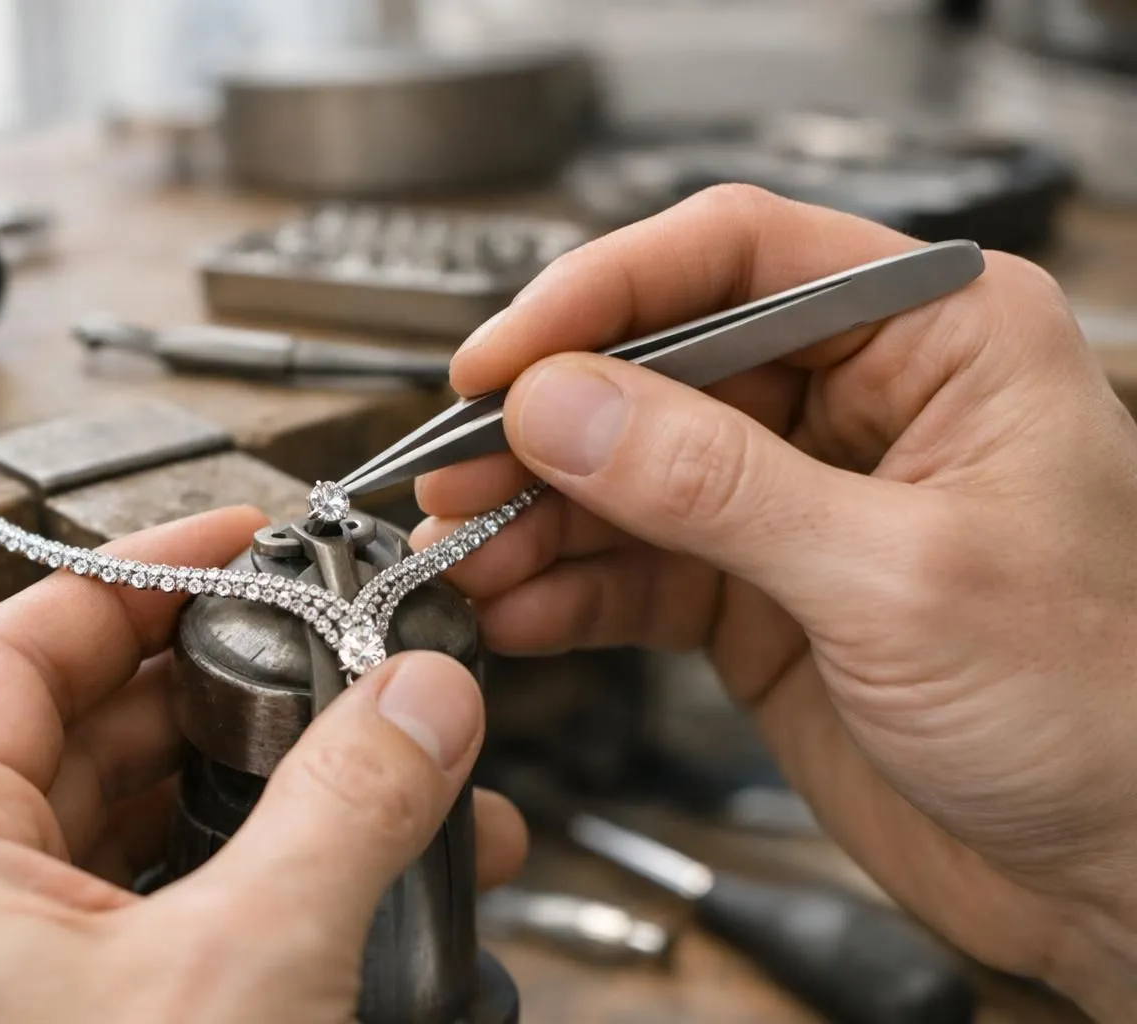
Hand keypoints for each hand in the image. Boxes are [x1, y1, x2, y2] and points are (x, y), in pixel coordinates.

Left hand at [0, 508, 525, 1023]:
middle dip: (247, 693)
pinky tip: (358, 885)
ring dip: (269, 796)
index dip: (146, 569)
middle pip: (97, 730)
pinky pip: (150, 919)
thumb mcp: (248, 973)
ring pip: (136, 830)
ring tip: (395, 778)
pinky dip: (250, 885)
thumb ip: (350, 807)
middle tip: (347, 660)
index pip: (28, 637)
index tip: (243, 537)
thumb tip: (423, 696)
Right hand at [414, 186, 1136, 1019]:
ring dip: (539, 514)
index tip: (505, 357)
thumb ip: (717, 485)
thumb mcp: (898, 578)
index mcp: (938, 337)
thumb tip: (566, 407)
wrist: (1118, 873)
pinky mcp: (756, 592)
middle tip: (460, 468)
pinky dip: (568, 588)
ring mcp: (796, 500)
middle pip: (659, 365)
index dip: (603, 294)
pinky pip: (634, 566)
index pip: (737, 257)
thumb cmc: (1106, 708)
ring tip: (471, 551)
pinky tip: (521, 607)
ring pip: (628, 471)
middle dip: (550, 423)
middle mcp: (859, 401)